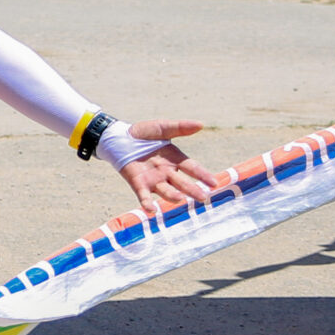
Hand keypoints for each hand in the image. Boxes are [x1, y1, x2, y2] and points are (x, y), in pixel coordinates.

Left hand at [113, 120, 228, 216]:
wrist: (120, 137)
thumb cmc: (143, 133)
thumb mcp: (163, 127)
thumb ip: (180, 127)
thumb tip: (200, 124)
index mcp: (175, 160)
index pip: (192, 168)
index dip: (203, 175)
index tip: (215, 183)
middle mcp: (166, 172)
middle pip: (182, 183)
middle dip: (192, 190)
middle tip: (203, 197)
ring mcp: (153, 180)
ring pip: (165, 191)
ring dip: (172, 196)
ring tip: (179, 198)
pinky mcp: (138, 183)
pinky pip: (143, 195)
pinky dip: (147, 203)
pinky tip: (151, 210)